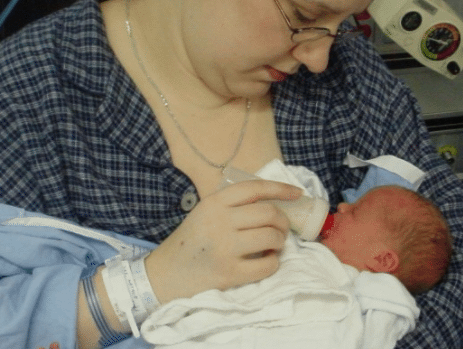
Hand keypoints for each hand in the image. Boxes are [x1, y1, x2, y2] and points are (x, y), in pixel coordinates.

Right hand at [145, 179, 301, 302]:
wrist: (165, 274)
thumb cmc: (191, 242)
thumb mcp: (205, 213)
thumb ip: (231, 205)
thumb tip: (273, 201)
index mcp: (214, 202)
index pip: (255, 188)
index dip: (280, 188)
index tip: (297, 193)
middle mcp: (219, 221)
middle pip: (268, 213)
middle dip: (282, 220)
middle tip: (281, 228)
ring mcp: (224, 248)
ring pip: (271, 237)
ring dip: (280, 241)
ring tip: (274, 245)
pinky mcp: (229, 273)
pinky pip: (267, 265)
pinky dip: (273, 263)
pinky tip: (266, 261)